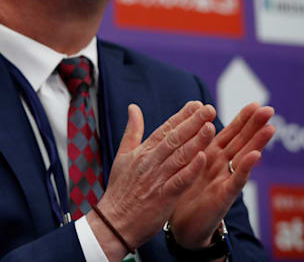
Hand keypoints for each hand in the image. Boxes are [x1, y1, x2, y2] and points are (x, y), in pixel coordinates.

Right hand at [88, 102, 215, 258]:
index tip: (196, 104)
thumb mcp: (122, 156)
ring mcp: (156, 179)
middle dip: (192, 123)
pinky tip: (203, 158)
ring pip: (179, 156)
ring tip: (211, 127)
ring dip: (196, 141)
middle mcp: (150, 162)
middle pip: (173, 139)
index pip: (164, 130)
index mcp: (142, 152)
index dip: (181, 116)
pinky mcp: (163, 196)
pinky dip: (190, 169)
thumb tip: (134, 108)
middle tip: (209, 109)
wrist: (113, 221)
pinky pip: (179, 180)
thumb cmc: (120, 190)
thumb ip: (132, 131)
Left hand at [167, 102, 275, 247]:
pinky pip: (235, 180)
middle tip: (269, 109)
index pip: (229, 133)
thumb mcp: (186, 163)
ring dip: (256, 143)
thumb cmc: (183, 191)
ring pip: (242, 158)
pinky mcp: (223, 196)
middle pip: (240, 142)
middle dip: (254, 126)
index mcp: (209, 155)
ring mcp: (224, 180)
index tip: (255, 103)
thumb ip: (191, 143)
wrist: (181, 224)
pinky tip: (254, 156)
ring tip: (269, 128)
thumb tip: (192, 120)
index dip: (241, 119)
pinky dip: (244, 168)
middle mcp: (221, 165)